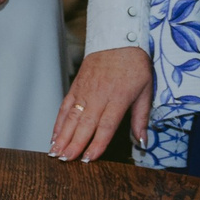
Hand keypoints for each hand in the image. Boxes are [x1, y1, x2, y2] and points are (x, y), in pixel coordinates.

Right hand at [49, 46, 151, 160]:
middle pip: (84, 124)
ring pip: (71, 117)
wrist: (119, 39)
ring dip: (62, 136)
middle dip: (74, 144)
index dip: (96, 144)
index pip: (105, 126)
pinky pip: (64, 106)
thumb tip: (142, 142)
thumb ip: (141, 118)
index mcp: (118, 98)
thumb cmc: (135, 65)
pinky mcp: (76, 87)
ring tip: (54, 152)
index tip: (87, 159)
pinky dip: (58, 122)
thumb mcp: (146, 91)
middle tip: (64, 160)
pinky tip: (54, 135)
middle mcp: (98, 96)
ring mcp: (84, 91)